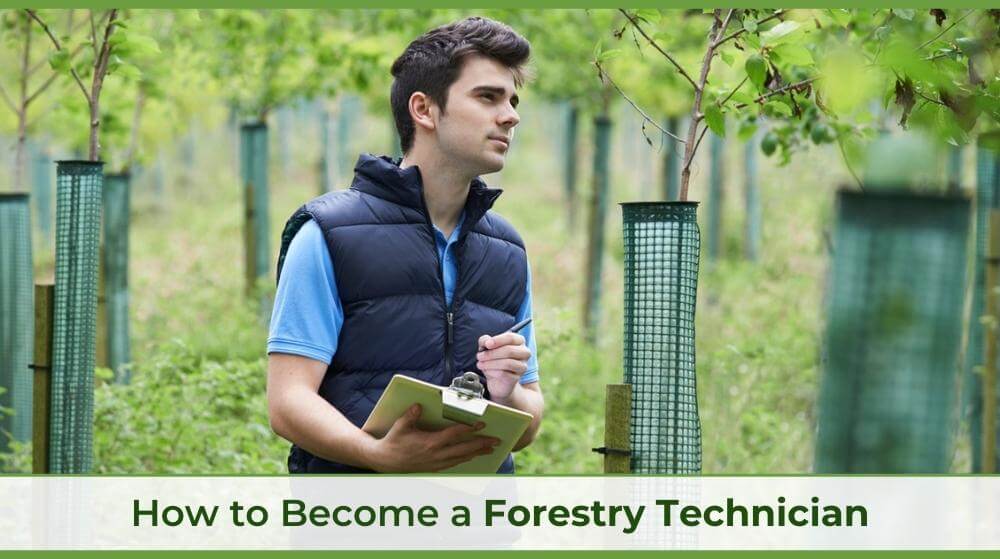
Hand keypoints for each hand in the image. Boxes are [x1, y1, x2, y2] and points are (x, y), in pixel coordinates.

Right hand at [368, 404, 498, 472]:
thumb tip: (418, 405)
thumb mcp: (400, 426)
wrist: (385, 462)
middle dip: (482, 444)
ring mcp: (436, 463)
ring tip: (491, 449)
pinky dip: (466, 459)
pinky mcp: (434, 468)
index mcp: (430, 443)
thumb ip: (411, 415)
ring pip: (462, 458)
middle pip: (464, 449)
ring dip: (477, 453)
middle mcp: (436, 455)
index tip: (482, 424)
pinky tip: (473, 456)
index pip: (454, 435)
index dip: (469, 429)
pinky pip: (455, 464)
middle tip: (497, 440)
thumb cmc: (393, 442)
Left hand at [477, 332, 529, 402]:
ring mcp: (522, 366)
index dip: (498, 340)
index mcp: (519, 341)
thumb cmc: (494, 360)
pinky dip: (492, 372)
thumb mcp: (487, 347)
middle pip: (509, 351)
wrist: (497, 379)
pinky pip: (504, 374)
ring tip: (481, 364)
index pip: (511, 338)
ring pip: (507, 363)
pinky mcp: (517, 378)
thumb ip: (485, 340)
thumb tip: (486, 341)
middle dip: (491, 354)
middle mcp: (524, 352)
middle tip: (480, 356)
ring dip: (490, 363)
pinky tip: (487, 371)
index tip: (487, 344)